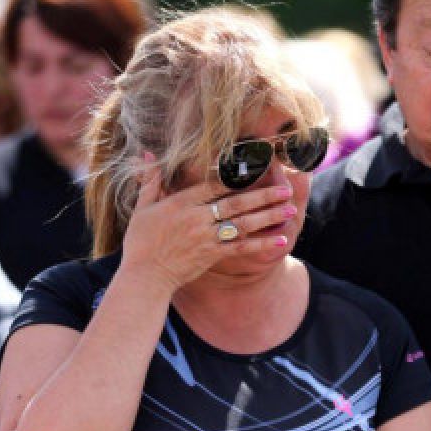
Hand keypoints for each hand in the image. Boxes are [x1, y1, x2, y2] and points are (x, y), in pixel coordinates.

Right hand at [119, 155, 295, 291]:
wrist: (144, 276)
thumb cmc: (140, 242)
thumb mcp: (142, 208)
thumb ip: (151, 181)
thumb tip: (147, 155)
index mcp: (181, 202)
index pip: (214, 184)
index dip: (236, 176)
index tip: (256, 170)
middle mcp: (197, 218)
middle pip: (236, 203)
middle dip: (263, 196)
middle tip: (286, 190)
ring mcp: (207, 238)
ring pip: (243, 224)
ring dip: (268, 217)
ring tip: (290, 210)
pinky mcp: (212, 256)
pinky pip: (241, 248)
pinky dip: (261, 244)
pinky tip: (280, 241)